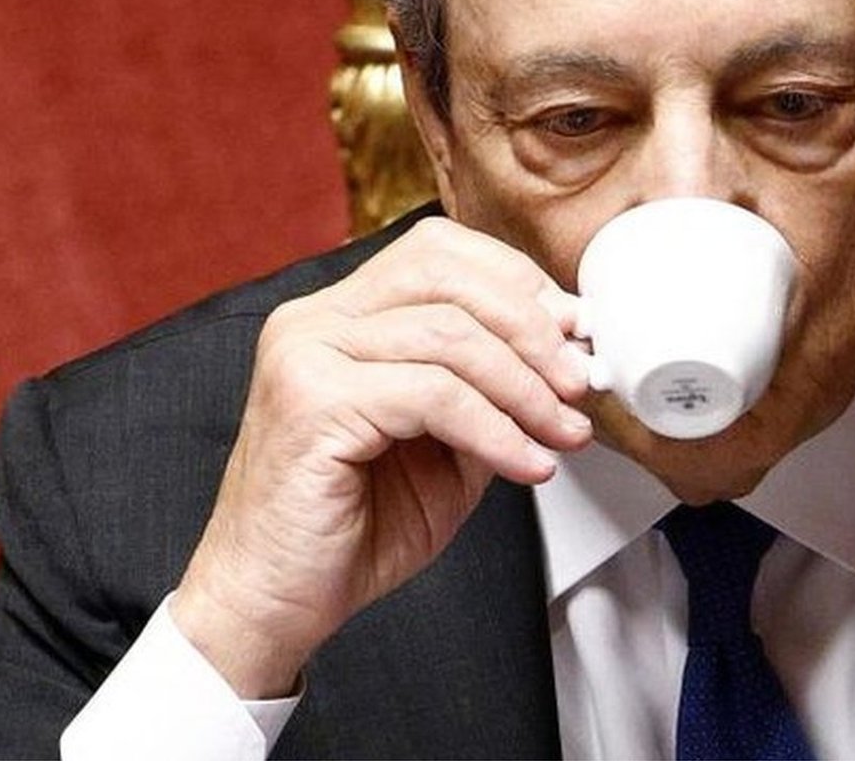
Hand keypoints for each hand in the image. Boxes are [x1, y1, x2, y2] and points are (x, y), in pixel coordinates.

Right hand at [170, 217, 593, 696]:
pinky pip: (433, 394)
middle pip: (447, 274)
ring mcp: (305, 354)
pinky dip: (496, 430)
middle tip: (579, 383)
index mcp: (342, 315)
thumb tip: (570, 354)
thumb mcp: (450, 444)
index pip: (440, 251)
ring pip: (450, 334)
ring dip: (526, 387)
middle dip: (532, 327)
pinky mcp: (311, 402)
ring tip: (563, 433)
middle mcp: (315, 320)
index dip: (518, 282)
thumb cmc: (352, 528)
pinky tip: (526, 463)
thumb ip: (494, 390)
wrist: (275, 604)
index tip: (574, 333)